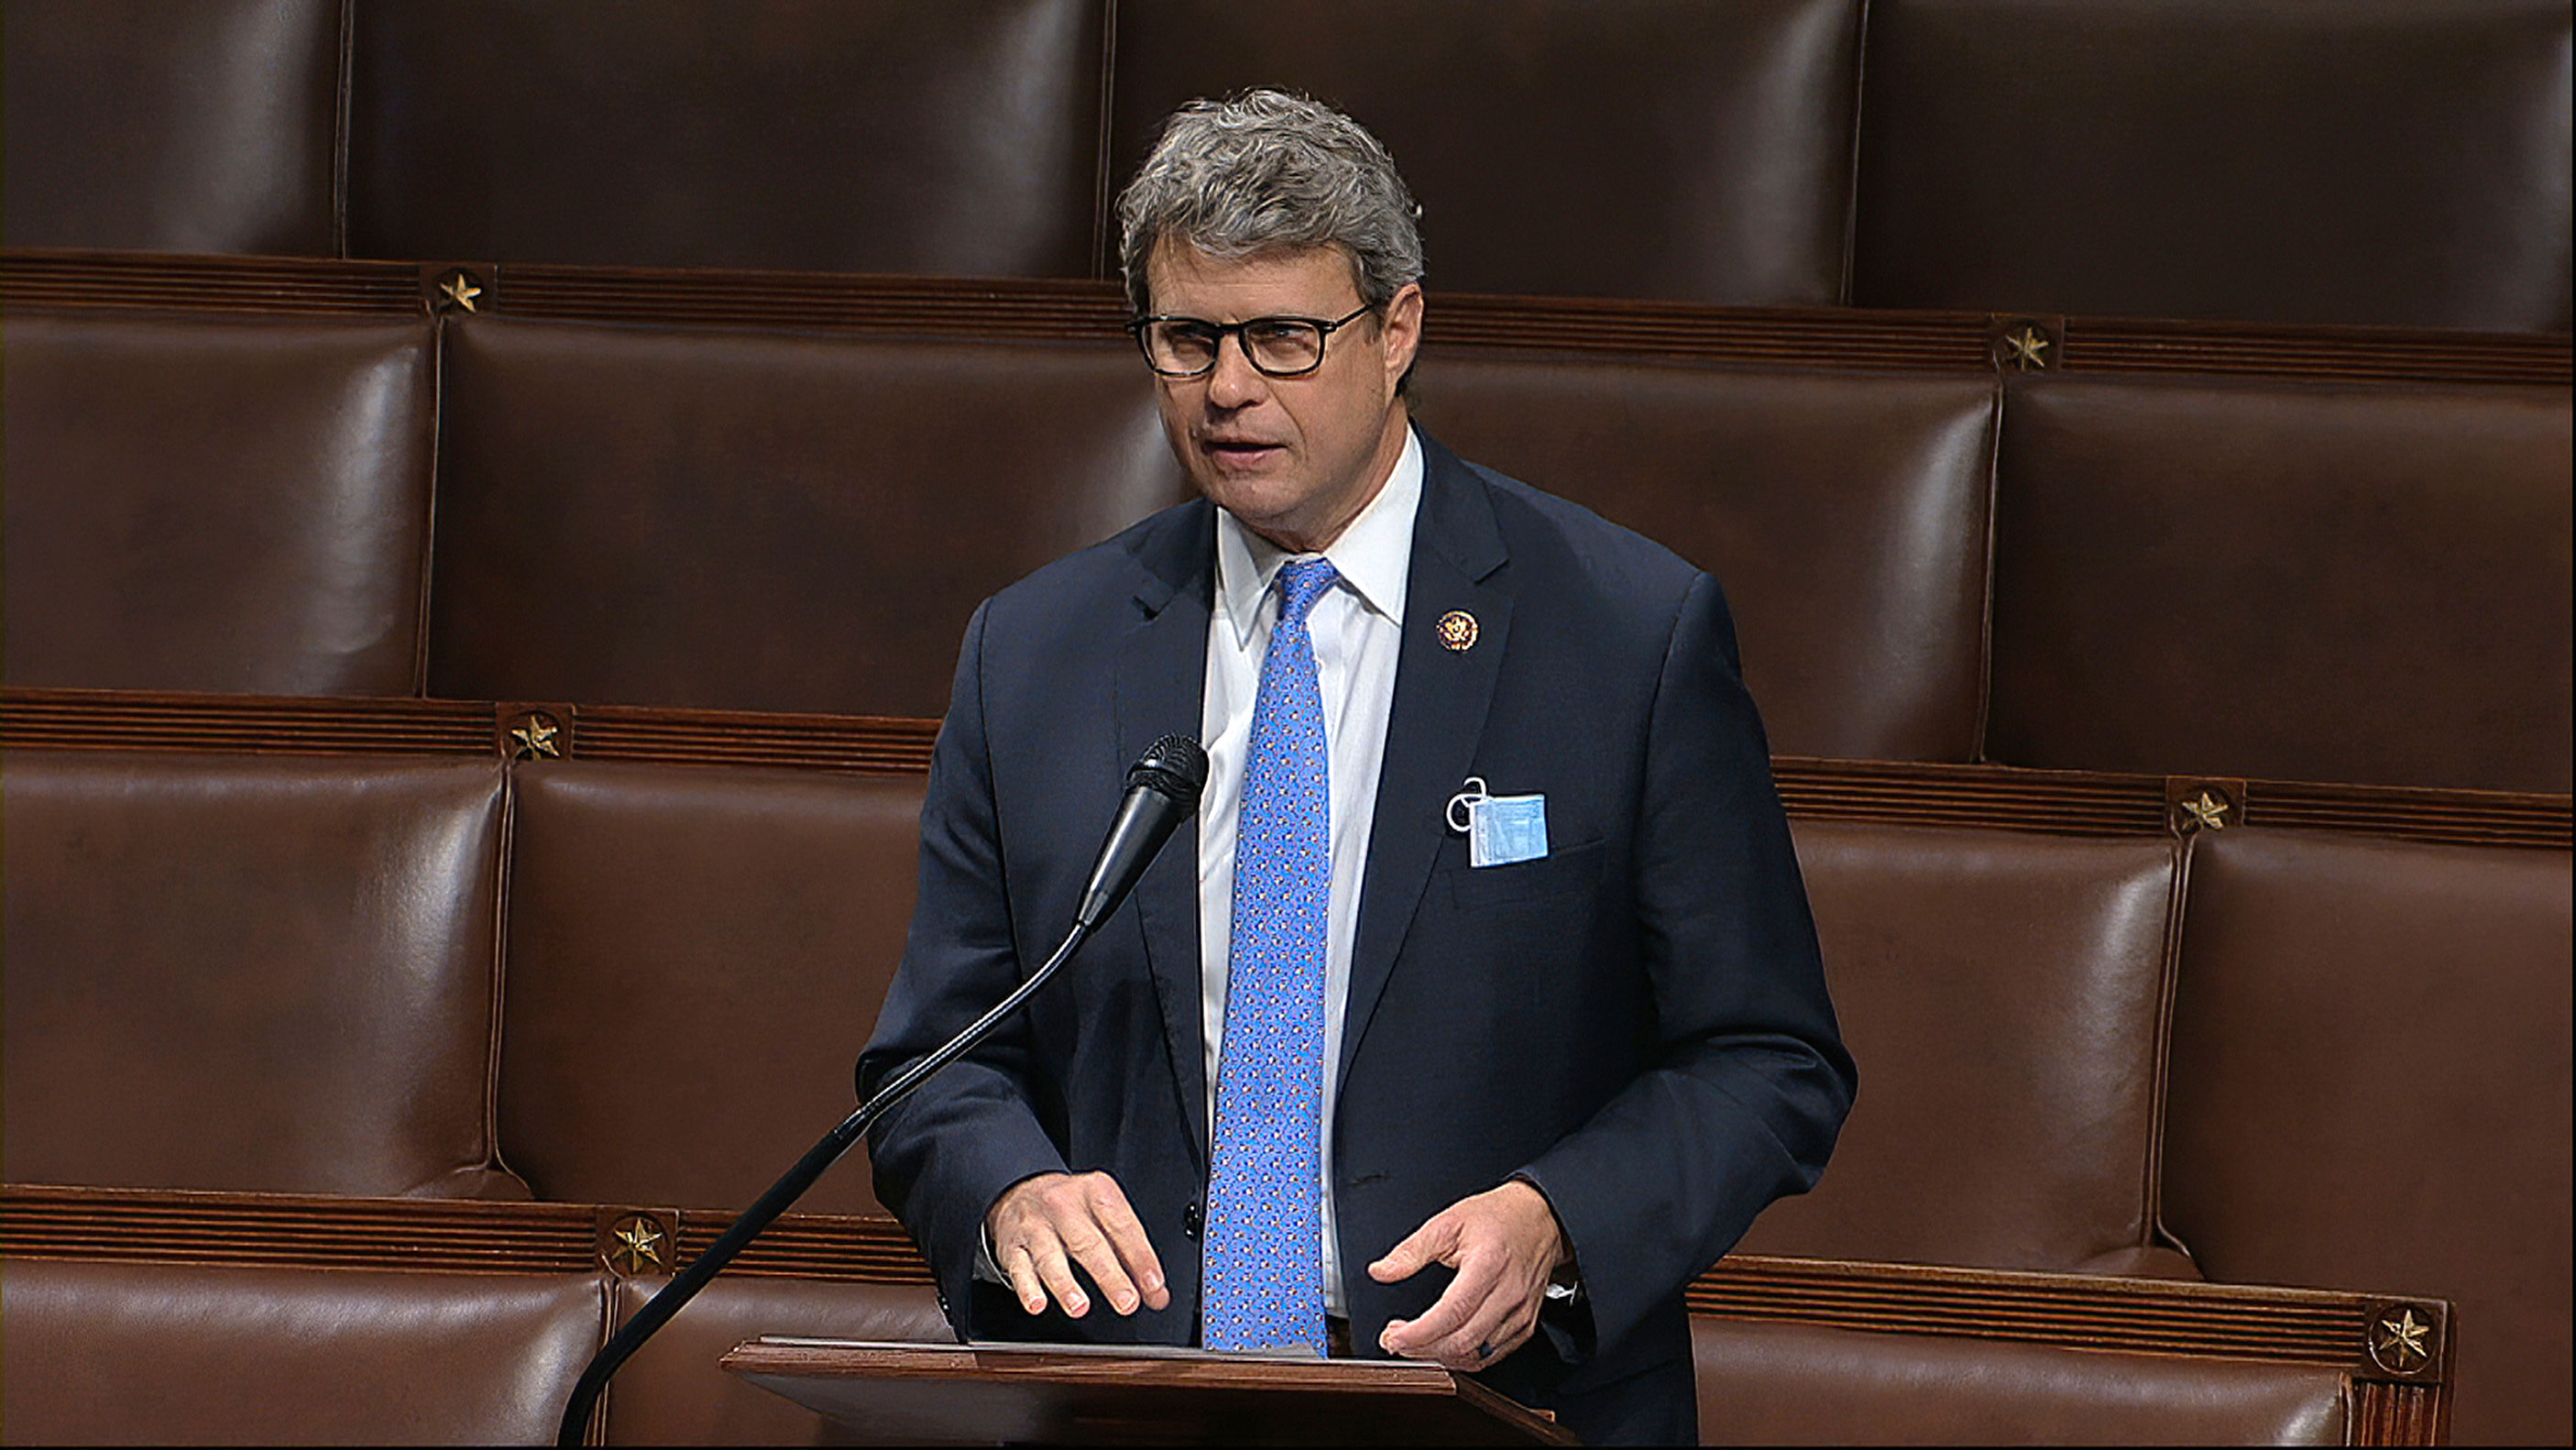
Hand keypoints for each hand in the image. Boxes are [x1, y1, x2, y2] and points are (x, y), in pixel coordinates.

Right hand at [986, 1171, 1170, 1318]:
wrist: (1020, 1190)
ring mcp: (1035, 1225)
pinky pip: (1019, 1268)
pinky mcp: (1013, 1246)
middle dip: (1110, 1276)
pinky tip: (1037, 1303)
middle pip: (1089, 1243)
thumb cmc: (1072, 1207)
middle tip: (1127, 1302)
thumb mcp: (1103, 1213)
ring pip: (1050, 1256)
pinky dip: (1028, 1288)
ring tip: (1079, 1306)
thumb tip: (1155, 1292)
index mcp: (1096, 1191)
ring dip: (1065, 1284)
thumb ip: (1130, 1251)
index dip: (1141, 1258)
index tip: (1153, 1286)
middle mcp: (1064, 1205)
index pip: (1122, 1226)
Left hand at [1368, 1180, 1569, 1369]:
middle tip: (1396, 1339)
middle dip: (1422, 1348)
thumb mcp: (1447, 1222)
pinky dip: (1463, 1357)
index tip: (1392, 1336)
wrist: (1538, 1219)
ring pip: (1476, 1354)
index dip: (1418, 1333)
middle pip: (1462, 1341)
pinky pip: (1491, 1355)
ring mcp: (1521, 1313)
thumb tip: (1381, 1271)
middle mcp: (1509, 1294)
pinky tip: (1443, 1345)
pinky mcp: (1525, 1326)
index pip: (1450, 1314)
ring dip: (1440, 1356)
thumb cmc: (1498, 1218)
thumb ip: (1411, 1251)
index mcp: (1488, 1266)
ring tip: (1416, 1341)